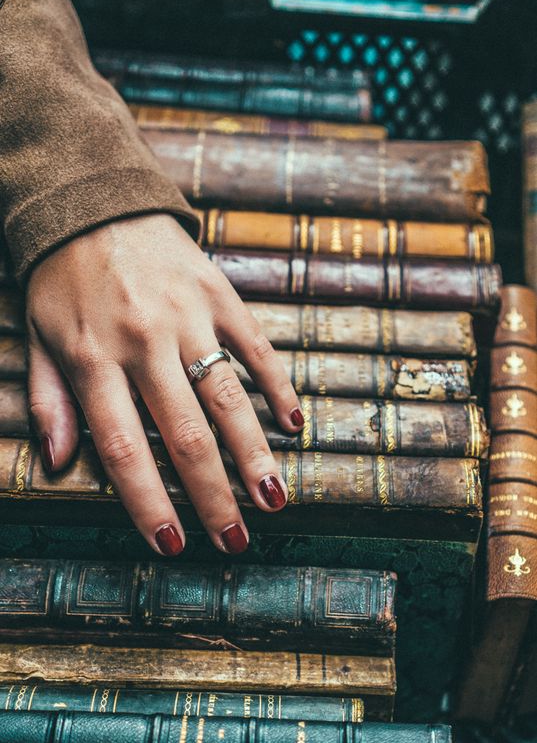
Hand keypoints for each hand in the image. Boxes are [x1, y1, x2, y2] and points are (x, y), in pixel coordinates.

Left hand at [26, 214, 302, 554]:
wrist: (94, 198)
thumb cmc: (60, 280)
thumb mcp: (39, 338)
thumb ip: (50, 402)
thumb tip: (57, 464)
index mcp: (93, 359)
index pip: (125, 448)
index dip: (149, 502)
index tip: (172, 544)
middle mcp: (144, 341)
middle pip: (185, 435)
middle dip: (213, 496)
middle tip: (235, 542)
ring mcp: (187, 315)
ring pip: (228, 398)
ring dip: (253, 454)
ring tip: (273, 501)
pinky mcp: (218, 292)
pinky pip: (254, 345)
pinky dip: (276, 387)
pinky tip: (292, 426)